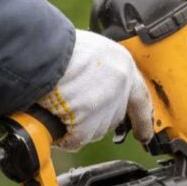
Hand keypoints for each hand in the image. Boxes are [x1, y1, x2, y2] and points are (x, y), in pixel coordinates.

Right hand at [38, 30, 153, 151]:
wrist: (41, 50)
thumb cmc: (57, 46)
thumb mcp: (90, 50)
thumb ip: (100, 70)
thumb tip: (93, 86)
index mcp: (122, 64)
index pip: (140, 99)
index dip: (142, 119)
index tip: (145, 135)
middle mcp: (120, 86)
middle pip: (112, 117)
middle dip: (94, 118)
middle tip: (73, 108)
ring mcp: (105, 106)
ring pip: (94, 130)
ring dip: (76, 126)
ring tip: (57, 104)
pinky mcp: (87, 123)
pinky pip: (76, 139)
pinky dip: (63, 136)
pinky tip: (53, 120)